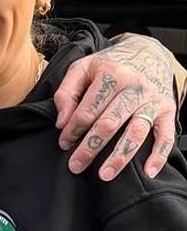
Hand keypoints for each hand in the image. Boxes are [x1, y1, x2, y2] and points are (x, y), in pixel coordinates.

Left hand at [54, 34, 177, 179]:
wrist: (148, 55)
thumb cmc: (109, 65)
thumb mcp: (82, 68)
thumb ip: (66, 92)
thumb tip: (62, 122)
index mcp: (111, 75)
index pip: (87, 110)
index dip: (72, 130)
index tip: (63, 144)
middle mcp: (134, 88)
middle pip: (109, 124)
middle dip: (90, 148)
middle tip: (75, 166)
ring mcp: (152, 101)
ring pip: (135, 133)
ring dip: (119, 157)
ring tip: (104, 175)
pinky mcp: (168, 111)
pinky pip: (165, 136)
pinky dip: (159, 155)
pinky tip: (148, 172)